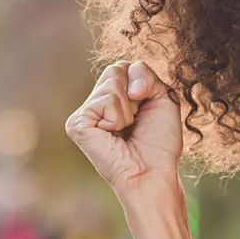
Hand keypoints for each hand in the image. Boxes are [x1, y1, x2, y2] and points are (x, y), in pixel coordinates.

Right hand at [66, 60, 183, 196]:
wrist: (153, 172)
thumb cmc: (159, 141)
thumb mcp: (163, 96)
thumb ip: (144, 73)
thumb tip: (121, 81)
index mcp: (114, 95)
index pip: (125, 66)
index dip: (143, 83)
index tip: (145, 110)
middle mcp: (96, 102)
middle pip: (116, 69)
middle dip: (135, 94)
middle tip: (134, 121)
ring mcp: (84, 113)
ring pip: (111, 83)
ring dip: (128, 109)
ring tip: (124, 130)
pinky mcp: (77, 123)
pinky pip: (105, 100)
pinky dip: (117, 117)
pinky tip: (113, 135)